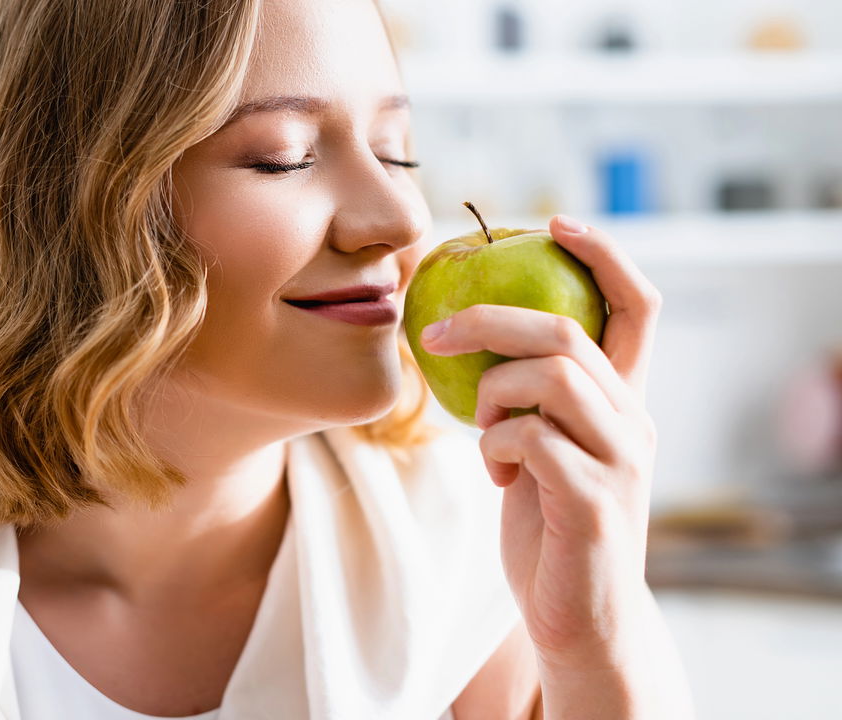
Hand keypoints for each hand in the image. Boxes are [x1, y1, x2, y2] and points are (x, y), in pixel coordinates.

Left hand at [420, 214, 663, 667]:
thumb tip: (467, 331)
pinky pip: (529, 440)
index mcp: (625, 399)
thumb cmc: (548, 522)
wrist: (576, 615)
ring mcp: (621, 461)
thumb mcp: (541, 444)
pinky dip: (493, 447)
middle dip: (489, 321)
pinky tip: (494, 475)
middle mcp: (634, 420)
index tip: (552, 223)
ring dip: (491, 394)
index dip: (602, 254)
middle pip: (566, 331)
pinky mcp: (594, 501)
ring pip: (550, 377)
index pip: (637, 305)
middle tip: (434, 334)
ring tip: (483, 430)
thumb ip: (529, 394)